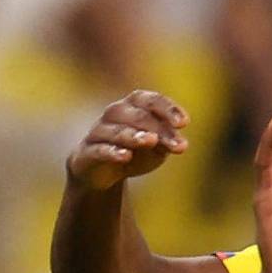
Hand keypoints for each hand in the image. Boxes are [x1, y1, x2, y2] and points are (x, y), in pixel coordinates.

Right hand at [67, 90, 188, 189]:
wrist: (103, 172)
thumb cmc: (136, 152)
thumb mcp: (158, 148)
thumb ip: (167, 142)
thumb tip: (180, 143)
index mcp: (134, 106)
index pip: (151, 100)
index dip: (168, 109)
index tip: (184, 123)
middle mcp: (115, 113)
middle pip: (138, 116)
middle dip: (159, 129)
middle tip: (179, 146)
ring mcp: (99, 131)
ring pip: (117, 130)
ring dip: (135, 136)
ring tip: (151, 141)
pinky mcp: (87, 151)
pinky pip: (99, 149)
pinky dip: (112, 152)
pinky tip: (126, 156)